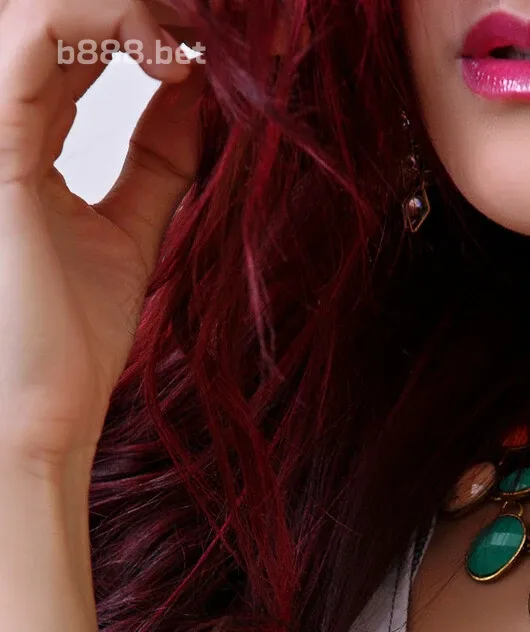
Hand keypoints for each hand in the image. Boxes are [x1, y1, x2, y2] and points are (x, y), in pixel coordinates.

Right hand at [0, 0, 203, 476]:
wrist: (41, 418)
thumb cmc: (70, 343)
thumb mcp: (131, 228)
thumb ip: (157, 152)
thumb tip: (196, 82)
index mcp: (17, 134)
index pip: (75, 37)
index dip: (154, 24)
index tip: (233, 41)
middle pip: (61, 15)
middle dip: (151, 10)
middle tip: (228, 26)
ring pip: (46, 7)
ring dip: (136, 9)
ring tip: (204, 38)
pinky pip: (34, 34)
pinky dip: (108, 21)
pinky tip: (170, 57)